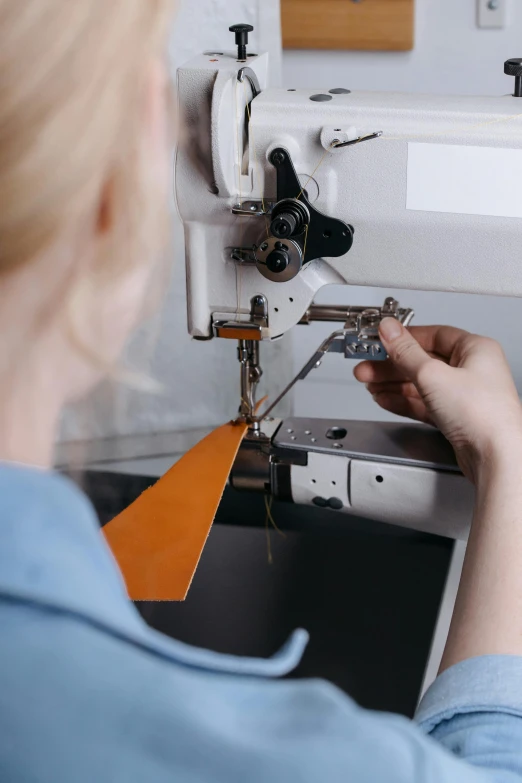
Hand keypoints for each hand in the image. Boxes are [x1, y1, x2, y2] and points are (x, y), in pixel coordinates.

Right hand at [354, 319, 521, 482]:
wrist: (495, 456)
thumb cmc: (483, 414)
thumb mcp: (433, 375)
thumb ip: (405, 352)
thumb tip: (389, 330)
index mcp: (476, 349)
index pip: (433, 334)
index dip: (404, 338)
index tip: (381, 340)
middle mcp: (472, 370)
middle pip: (422, 361)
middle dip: (391, 365)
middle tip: (367, 366)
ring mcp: (463, 395)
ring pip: (420, 384)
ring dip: (393, 384)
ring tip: (370, 384)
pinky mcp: (454, 417)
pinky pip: (423, 403)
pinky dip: (403, 401)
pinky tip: (385, 399)